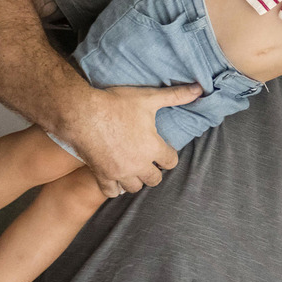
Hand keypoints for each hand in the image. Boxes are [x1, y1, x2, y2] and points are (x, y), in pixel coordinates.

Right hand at [60, 83, 202, 196]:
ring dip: (136, 180)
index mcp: (153, 147)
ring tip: (133, 168)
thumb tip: (199, 89)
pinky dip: (115, 188)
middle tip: (148, 160)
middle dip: (154, 171)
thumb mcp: (148, 98)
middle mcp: (139, 164)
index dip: (168, 156)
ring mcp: (119, 172)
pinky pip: (111, 192)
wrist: (81, 113)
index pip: (171, 162)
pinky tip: (115, 177)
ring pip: (135, 187)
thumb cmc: (116, 104)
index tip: (163, 150)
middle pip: (154, 179)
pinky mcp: (102, 175)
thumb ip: (175, 96)